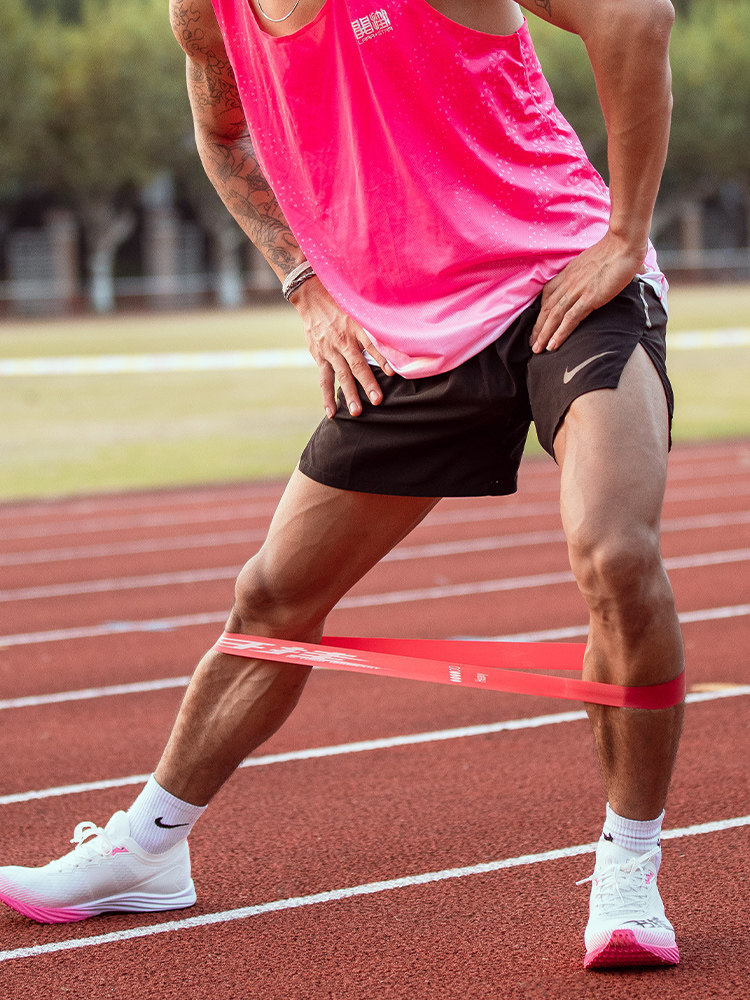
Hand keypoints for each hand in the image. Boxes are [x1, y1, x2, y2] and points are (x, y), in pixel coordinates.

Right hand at [290, 277, 393, 417]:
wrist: (312, 298)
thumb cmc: (342, 304)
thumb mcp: (359, 309)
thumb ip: (375, 324)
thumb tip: (399, 334)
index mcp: (356, 328)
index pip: (372, 344)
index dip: (382, 358)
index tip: (393, 373)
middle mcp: (343, 341)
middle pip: (357, 365)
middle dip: (368, 383)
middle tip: (377, 400)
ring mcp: (331, 351)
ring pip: (341, 375)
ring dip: (349, 394)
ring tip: (356, 412)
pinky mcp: (320, 357)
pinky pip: (324, 380)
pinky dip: (327, 397)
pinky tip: (331, 412)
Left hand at [530, 231, 647, 353]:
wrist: (624, 242)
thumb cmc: (616, 249)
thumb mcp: (596, 260)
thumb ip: (593, 272)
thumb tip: (607, 277)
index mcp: (569, 273)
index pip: (548, 295)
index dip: (541, 311)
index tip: (538, 324)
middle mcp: (568, 282)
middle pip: (547, 308)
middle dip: (538, 328)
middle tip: (532, 343)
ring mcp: (577, 290)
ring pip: (554, 316)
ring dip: (544, 335)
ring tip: (537, 349)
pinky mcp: (590, 298)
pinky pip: (570, 319)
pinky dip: (560, 333)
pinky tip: (553, 346)